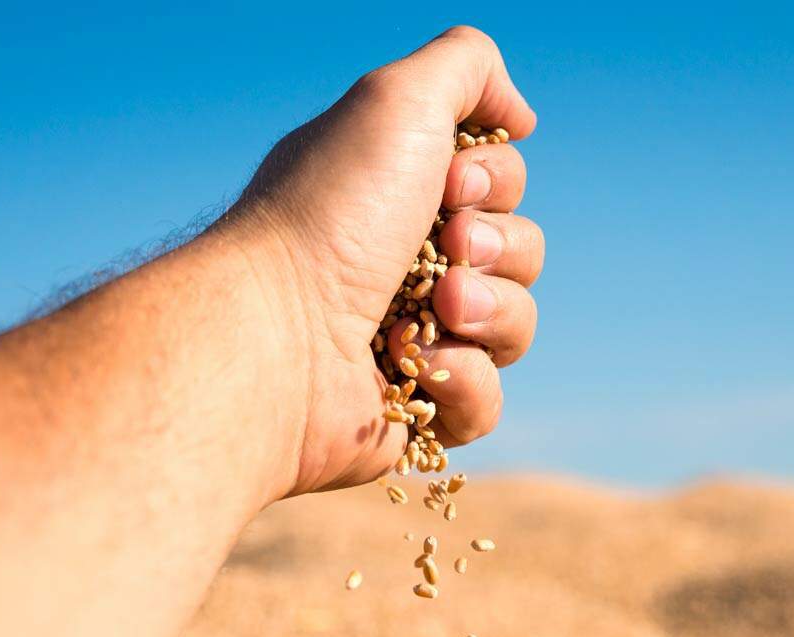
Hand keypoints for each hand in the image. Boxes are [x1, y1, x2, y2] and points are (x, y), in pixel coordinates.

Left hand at [211, 26, 542, 495]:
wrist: (273, 335)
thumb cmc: (327, 215)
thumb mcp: (396, 99)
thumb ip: (468, 67)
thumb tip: (519, 115)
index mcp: (397, 195)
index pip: (501, 186)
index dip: (493, 183)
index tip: (448, 184)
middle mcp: (404, 263)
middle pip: (520, 252)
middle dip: (495, 248)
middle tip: (443, 248)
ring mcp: (412, 340)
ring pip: (515, 327)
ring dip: (487, 312)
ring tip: (432, 312)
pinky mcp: (412, 413)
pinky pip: (486, 403)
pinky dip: (463, 383)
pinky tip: (414, 369)